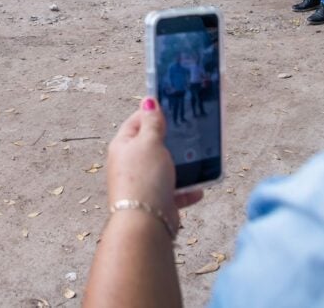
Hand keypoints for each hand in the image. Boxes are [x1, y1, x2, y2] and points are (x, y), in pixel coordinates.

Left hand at [106, 99, 202, 235]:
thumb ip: (152, 122)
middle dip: (170, 140)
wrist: (145, 222)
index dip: (151, 113)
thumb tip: (148, 101)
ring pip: (165, 169)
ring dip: (181, 166)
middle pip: (151, 146)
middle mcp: (130, 165)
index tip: (170, 106)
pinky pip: (175, 192)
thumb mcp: (149, 142)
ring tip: (197, 157)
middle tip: (188, 130)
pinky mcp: (156, 202)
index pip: (136, 122)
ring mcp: (143, 184)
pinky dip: (187, 191)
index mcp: (123, 146)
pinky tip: (200, 188)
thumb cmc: (144, 178)